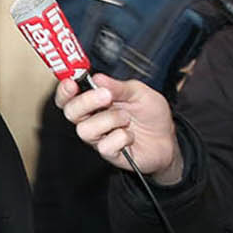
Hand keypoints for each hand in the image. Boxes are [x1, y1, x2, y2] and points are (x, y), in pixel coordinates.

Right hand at [56, 73, 182, 181]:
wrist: (167, 139)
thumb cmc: (151, 115)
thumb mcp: (139, 92)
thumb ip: (118, 86)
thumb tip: (98, 78)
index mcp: (96, 101)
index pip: (69, 96)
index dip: (64, 90)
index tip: (71, 83)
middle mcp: (93, 119)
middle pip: (70, 112)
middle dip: (86, 102)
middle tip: (106, 96)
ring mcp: (99, 137)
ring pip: (85, 130)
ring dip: (109, 120)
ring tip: (126, 118)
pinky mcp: (109, 153)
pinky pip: (105, 146)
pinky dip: (122, 138)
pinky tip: (131, 136)